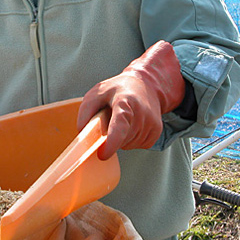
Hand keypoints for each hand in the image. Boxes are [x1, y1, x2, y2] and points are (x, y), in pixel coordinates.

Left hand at [77, 41, 185, 159]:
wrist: (145, 84)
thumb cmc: (117, 89)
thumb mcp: (96, 92)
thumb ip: (86, 111)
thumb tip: (83, 134)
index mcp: (125, 101)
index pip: (120, 125)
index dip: (112, 142)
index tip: (103, 154)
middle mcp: (142, 113)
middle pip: (121, 139)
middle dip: (110, 136)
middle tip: (111, 118)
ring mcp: (152, 123)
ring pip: (128, 144)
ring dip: (121, 137)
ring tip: (122, 118)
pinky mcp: (156, 131)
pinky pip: (137, 145)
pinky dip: (130, 139)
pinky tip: (131, 124)